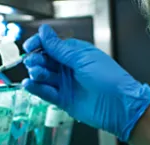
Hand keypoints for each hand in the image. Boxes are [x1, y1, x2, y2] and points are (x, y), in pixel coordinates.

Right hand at [22, 24, 149, 140]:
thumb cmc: (109, 79)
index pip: (53, 46)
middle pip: (46, 61)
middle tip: (33, 62)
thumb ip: (60, 49)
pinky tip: (29, 84)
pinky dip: (36, 88)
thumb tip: (45, 32)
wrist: (119, 106)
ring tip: (36, 73)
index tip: (30, 46)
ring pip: (45, 76)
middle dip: (37, 60)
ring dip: (37, 73)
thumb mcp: (83, 59)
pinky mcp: (64, 100)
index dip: (40, 44)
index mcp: (76, 54)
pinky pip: (46, 93)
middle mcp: (70, 68)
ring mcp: (66, 84)